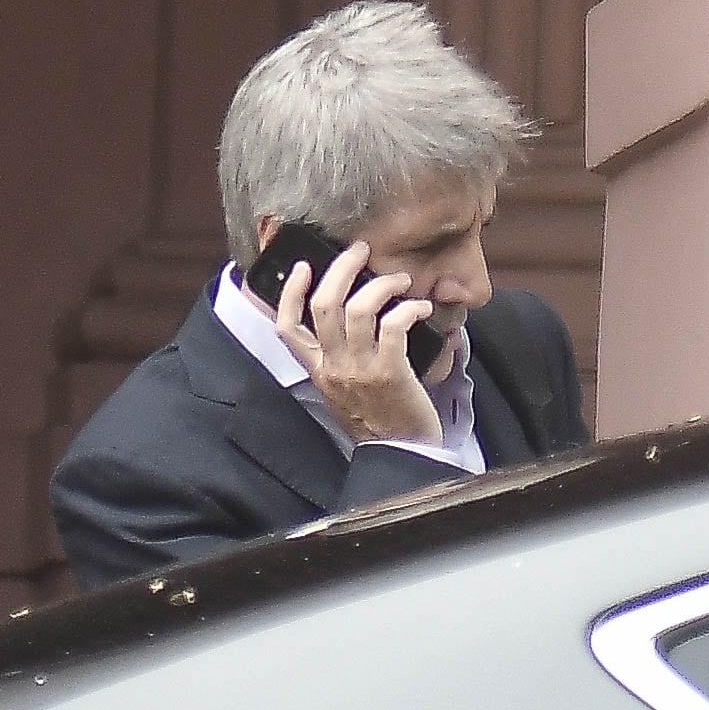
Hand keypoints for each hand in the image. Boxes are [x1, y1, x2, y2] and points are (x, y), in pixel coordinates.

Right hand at [273, 240, 443, 445]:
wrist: (401, 458)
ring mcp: (361, 370)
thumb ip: (340, 360)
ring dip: (382, 284)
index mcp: (319, 372)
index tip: (305, 266)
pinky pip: (394, 325)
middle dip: (342, 268)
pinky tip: (421, 307)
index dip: (290, 291)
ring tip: (400, 279)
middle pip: (325, 304)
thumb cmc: (380, 422)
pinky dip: (409, 307)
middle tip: (361, 251)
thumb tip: (352, 320)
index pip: (288, 327)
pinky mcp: (391, 373)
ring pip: (360, 308)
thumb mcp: (345, 392)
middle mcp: (334, 368)